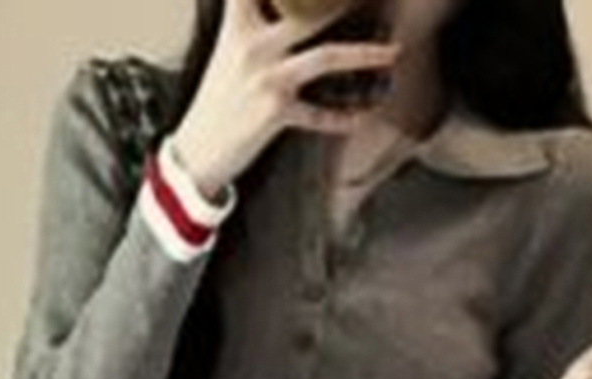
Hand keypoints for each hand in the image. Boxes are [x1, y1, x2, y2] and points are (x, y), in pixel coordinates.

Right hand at [170, 0, 402, 200]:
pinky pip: (320, 115)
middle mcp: (253, 46)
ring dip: (364, 55)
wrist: (198, 150)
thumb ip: (253, 21)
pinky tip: (364, 115)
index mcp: (238, 25)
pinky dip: (343, 118)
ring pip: (325, 57)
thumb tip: (287, 12)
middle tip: (367, 0)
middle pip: (306, 11)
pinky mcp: (275, 113)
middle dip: (342, 3)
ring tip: (393, 52)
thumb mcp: (228, 50)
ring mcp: (267, 79)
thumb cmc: (218, 100)